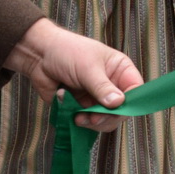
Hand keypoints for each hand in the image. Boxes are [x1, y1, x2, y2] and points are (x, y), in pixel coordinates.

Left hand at [4, 18, 141, 131]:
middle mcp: (112, 86)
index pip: (137, 92)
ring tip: (77, 116)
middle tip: (92, 117)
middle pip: (121, 112)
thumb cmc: (65, 51)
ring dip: (91, 122)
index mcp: (120, 71)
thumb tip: (118, 104)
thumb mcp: (87, 67)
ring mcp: (96, 98)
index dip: (131, 104)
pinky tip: (67, 107)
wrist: (37, 54)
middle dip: (106, 117)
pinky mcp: (81, 107)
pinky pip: (86, 121)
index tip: (116, 110)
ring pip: (104, 121)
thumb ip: (102, 87)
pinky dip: (77, 119)